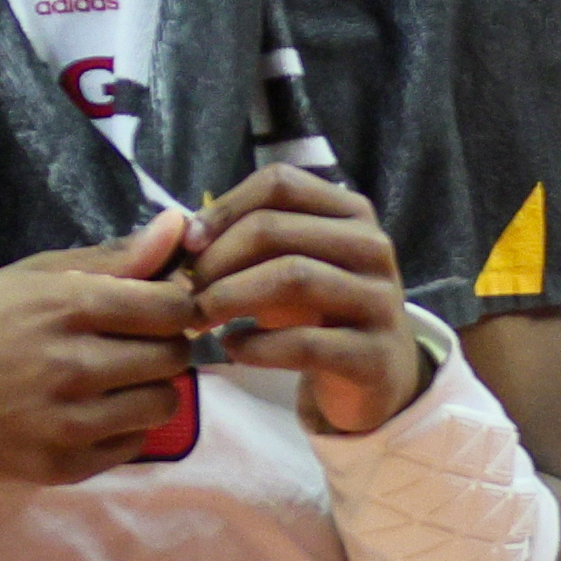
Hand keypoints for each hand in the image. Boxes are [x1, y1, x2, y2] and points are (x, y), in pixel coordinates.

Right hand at [0, 208, 201, 484]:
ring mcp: (69, 422)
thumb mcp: (28, 278)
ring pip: (163, 403)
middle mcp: (74, 366)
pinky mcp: (63, 465)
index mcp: (66, 307)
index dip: (173, 307)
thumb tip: (177, 226)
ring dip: (149, 389)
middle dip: (162, 347)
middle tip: (128, 346)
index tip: (154, 312)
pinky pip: (134, 444)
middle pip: (174, 356)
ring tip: (110, 381)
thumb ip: (111, 258)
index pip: (173, 308)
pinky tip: (87, 413)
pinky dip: (122, 428)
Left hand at [187, 165, 425, 433]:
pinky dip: (255, 346)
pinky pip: (304, 343)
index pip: (280, 183)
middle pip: (276, 227)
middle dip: (216, 258)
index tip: (189, 244)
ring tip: (200, 318)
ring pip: (293, 276)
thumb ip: (247, 240)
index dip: (225, 208)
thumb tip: (181, 230)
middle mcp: (372, 247)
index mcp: (351, 214)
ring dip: (229, 296)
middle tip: (186, 290)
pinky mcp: (374, 354)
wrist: (377, 377)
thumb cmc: (321, 313)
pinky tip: (233, 348)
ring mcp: (380, 300)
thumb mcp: (291, 265)